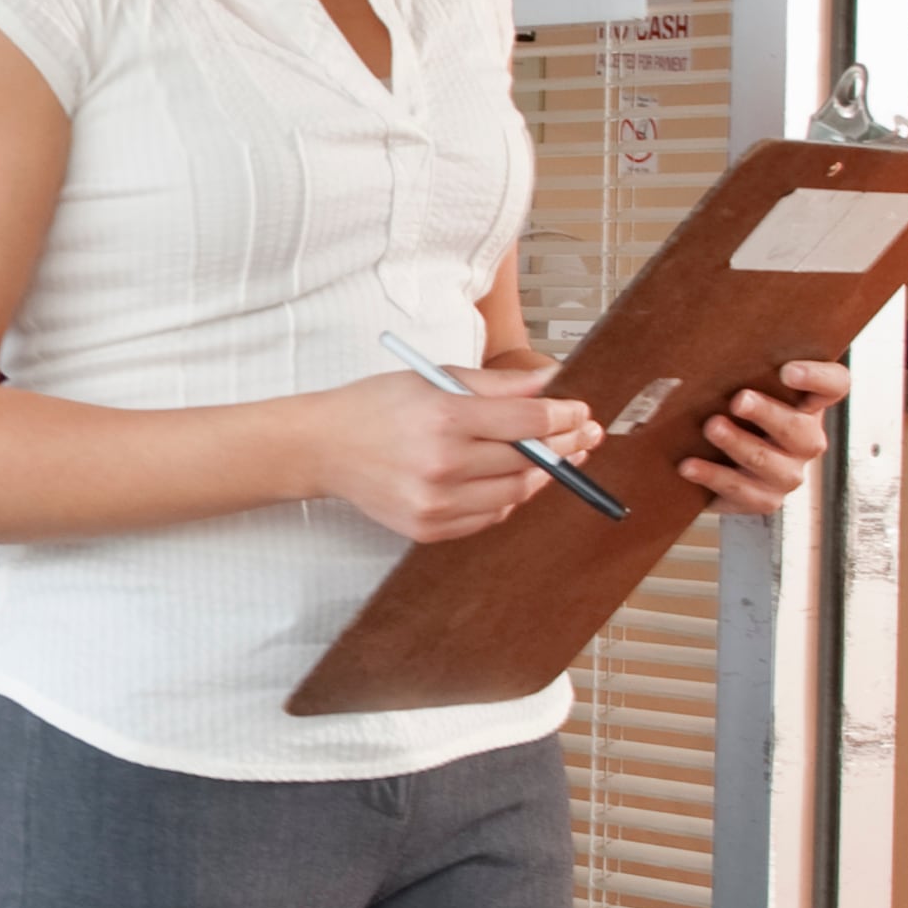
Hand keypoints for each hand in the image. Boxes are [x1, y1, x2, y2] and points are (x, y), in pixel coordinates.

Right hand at [305, 365, 596, 542]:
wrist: (323, 448)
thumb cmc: (377, 407)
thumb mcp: (433, 379)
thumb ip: (496, 384)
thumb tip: (550, 382)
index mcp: (444, 418)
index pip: (526, 422)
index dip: (563, 416)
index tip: (580, 412)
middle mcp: (442, 464)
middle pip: (528, 460)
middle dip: (564, 445)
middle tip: (584, 435)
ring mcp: (435, 503)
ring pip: (515, 494)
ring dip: (540, 475)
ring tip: (553, 459)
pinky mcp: (429, 528)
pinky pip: (488, 516)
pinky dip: (507, 498)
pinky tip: (512, 480)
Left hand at [682, 360, 848, 513]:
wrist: (711, 459)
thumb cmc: (729, 409)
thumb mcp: (739, 383)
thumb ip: (740, 366)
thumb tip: (708, 342)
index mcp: (808, 403)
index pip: (833, 385)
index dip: (817, 377)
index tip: (787, 370)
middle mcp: (806, 439)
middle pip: (800, 429)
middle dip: (768, 414)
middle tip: (739, 400)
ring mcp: (788, 472)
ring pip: (770, 462)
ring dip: (738, 444)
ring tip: (711, 428)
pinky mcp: (765, 499)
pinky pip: (744, 492)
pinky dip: (714, 477)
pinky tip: (689, 466)